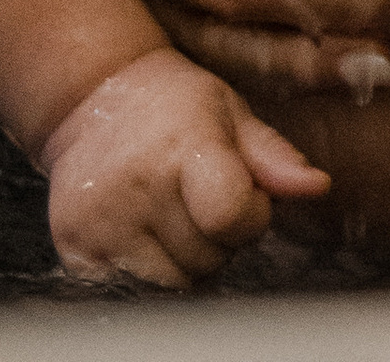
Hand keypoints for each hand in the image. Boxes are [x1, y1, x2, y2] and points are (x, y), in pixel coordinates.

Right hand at [42, 45, 326, 287]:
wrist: (94, 99)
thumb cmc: (173, 106)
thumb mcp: (230, 112)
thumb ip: (274, 156)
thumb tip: (316, 187)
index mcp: (181, 145)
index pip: (232, 215)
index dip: (251, 215)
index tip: (243, 193)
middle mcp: (135, 186)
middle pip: (208, 260)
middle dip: (219, 238)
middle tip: (200, 197)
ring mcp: (99, 222)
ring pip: (174, 285)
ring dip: (186, 261)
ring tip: (173, 215)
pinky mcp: (73, 249)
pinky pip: (130, 291)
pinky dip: (147, 273)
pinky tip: (142, 231)